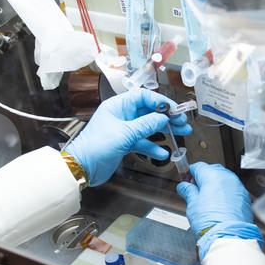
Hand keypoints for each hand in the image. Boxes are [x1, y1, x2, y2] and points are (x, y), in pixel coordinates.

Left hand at [64, 89, 191, 185]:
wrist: (81, 167)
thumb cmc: (97, 146)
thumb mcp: (125, 133)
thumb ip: (146, 125)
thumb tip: (163, 117)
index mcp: (118, 106)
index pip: (143, 97)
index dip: (160, 101)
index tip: (175, 109)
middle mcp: (122, 115)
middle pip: (148, 111)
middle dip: (166, 116)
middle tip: (182, 122)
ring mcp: (123, 129)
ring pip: (148, 127)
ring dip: (164, 131)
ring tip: (182, 134)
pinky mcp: (124, 143)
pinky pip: (142, 142)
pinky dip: (153, 146)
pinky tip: (164, 153)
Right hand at [175, 162, 262, 255]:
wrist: (228, 236)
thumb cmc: (211, 221)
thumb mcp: (192, 204)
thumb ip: (188, 191)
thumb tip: (184, 186)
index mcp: (212, 175)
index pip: (198, 167)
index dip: (189, 173)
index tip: (185, 181)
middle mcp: (227, 177)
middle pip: (212, 171)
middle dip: (203, 178)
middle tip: (194, 191)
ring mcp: (238, 187)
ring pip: (223, 180)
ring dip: (215, 186)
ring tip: (207, 201)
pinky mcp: (244, 197)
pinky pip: (232, 190)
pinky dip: (225, 194)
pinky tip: (219, 206)